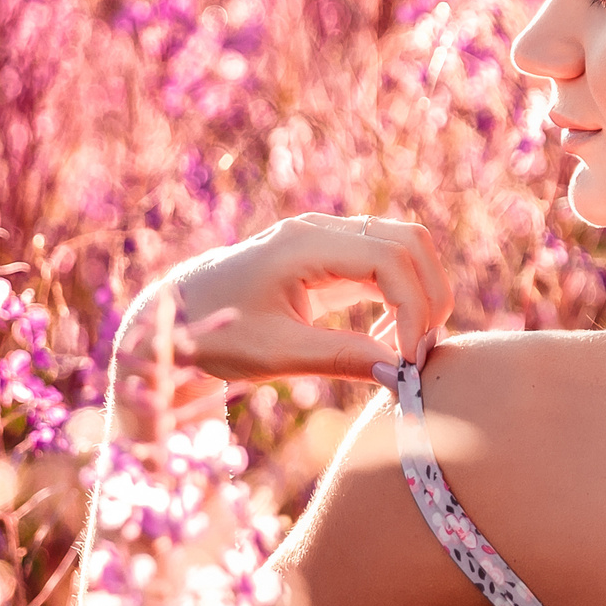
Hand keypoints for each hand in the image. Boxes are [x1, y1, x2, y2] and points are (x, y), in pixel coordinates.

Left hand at [131, 213, 454, 384]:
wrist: (176, 317)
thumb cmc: (215, 333)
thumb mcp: (275, 354)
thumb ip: (340, 359)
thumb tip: (401, 374)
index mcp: (303, 244)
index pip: (390, 258)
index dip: (413, 308)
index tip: (408, 360)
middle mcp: (321, 231)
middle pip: (411, 241)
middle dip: (429, 297)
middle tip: (420, 354)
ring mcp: (328, 240)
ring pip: (406, 248)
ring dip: (420, 295)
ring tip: (405, 350)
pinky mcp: (331, 258)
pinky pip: (386, 266)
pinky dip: (401, 299)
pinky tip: (388, 341)